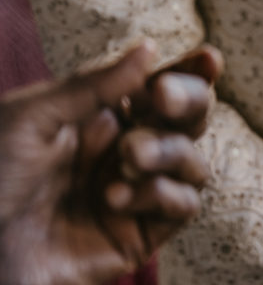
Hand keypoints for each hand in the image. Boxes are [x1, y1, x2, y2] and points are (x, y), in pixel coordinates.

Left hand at [0, 41, 221, 284]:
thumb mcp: (32, 117)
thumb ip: (96, 86)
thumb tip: (150, 48)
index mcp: (101, 118)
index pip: (161, 88)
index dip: (192, 73)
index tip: (208, 59)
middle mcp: (126, 152)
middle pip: (190, 120)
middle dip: (188, 102)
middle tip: (162, 99)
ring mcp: (137, 195)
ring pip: (194, 162)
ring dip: (168, 151)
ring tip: (126, 158)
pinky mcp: (139, 236)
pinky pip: (184, 207)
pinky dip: (162, 194)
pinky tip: (116, 197)